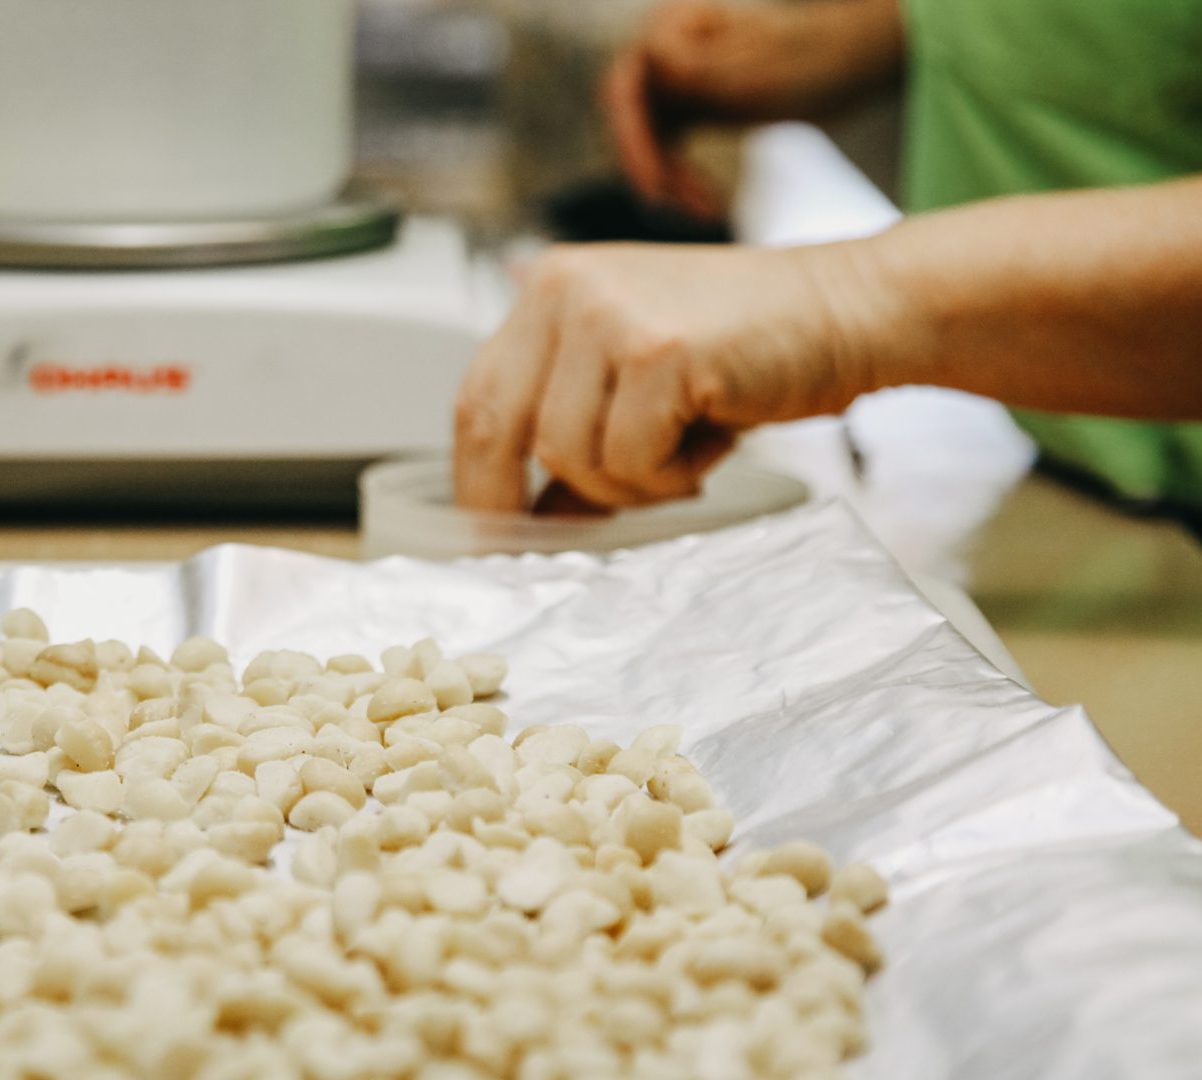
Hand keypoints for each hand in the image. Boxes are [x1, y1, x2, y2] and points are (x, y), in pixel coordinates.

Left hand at [453, 242, 883, 510]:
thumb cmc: (748, 350)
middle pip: (495, 425)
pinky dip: (668, 475)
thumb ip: (573, 432)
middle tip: (541, 543)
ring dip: (624, 485)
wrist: (852, 309)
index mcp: (550, 288)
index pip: (477, 397)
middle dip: (510, 502)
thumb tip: (522, 519)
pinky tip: (709, 438)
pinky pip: (627, 459)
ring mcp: (609, 314)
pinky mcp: (658, 350)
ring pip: (566, 455)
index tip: (485, 532)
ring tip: (679, 453)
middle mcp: (566, 289)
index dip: (474, 477)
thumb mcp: (636, 383)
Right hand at [604, 0, 905, 217]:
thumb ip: (696, 67)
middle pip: (629, 116)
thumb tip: (645, 61)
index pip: (626, 87)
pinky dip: (681, 178)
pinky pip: (668, 148)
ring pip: (648, 138)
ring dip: (669, 179)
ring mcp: (676, 78)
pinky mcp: (691, 104)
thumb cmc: (812, 60)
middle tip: (667, 206)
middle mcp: (666, 49)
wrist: (853, 65)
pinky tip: (706, 205)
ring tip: (704, 211)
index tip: (654, 185)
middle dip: (646, 164)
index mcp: (673, 27)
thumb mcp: (753, 69)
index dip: (631, 139)